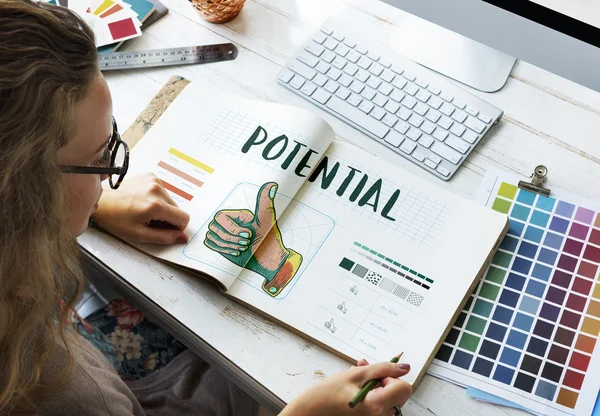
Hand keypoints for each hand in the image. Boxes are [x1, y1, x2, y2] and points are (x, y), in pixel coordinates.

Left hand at [92, 173, 189, 244]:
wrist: (100, 200)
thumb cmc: (115, 219)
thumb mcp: (139, 234)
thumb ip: (164, 237)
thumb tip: (183, 238)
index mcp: (155, 205)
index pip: (183, 218)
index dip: (176, 228)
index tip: (163, 229)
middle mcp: (157, 189)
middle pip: (177, 209)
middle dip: (167, 218)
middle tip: (149, 221)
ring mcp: (154, 180)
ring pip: (170, 201)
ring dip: (162, 208)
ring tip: (144, 210)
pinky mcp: (150, 176)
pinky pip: (163, 191)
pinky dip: (156, 198)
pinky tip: (142, 201)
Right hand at [204, 182, 301, 295]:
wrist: (267, 260)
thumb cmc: (268, 240)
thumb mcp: (267, 220)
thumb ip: (265, 202)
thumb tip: (272, 184)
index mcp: (236, 214)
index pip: (220, 217)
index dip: (233, 229)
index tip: (249, 235)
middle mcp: (227, 221)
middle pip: (214, 228)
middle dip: (231, 239)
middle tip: (246, 243)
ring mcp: (221, 233)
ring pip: (212, 237)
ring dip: (229, 246)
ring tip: (243, 247)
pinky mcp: (219, 244)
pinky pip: (210, 244)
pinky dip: (223, 250)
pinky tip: (236, 251)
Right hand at [281, 359, 411, 415]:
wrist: (310, 412)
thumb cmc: (327, 394)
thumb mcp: (355, 374)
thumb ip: (382, 369)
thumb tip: (404, 367)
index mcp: (376, 405)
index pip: (404, 388)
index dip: (392, 377)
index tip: (376, 375)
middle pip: (399, 394)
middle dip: (384, 380)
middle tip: (364, 371)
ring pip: (389, 398)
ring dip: (376, 385)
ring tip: (357, 378)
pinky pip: (380, 404)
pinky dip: (372, 394)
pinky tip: (357, 388)